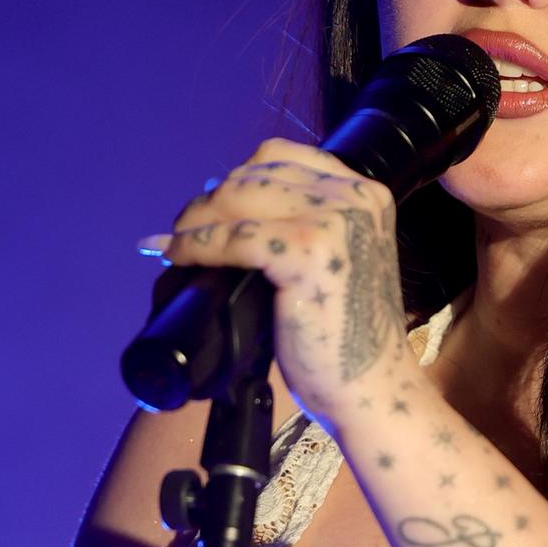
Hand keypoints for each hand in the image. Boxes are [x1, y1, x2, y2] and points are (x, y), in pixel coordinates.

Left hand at [140, 142, 407, 424]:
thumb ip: (297, 224)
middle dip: (210, 200)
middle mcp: (355, 197)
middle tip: (181, 230)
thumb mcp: (334, 260)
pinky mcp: (308, 254)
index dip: (236, 177)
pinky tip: (177, 257)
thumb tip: (218, 195)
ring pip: (238, 196)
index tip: (208, 206)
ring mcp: (334, 222)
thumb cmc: (349, 337)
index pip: (282, 157)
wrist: (373, 389)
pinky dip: (196, 246)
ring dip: (195, 218)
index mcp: (366, 193)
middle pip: (255, 173)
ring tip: (174, 243)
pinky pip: (233, 237)